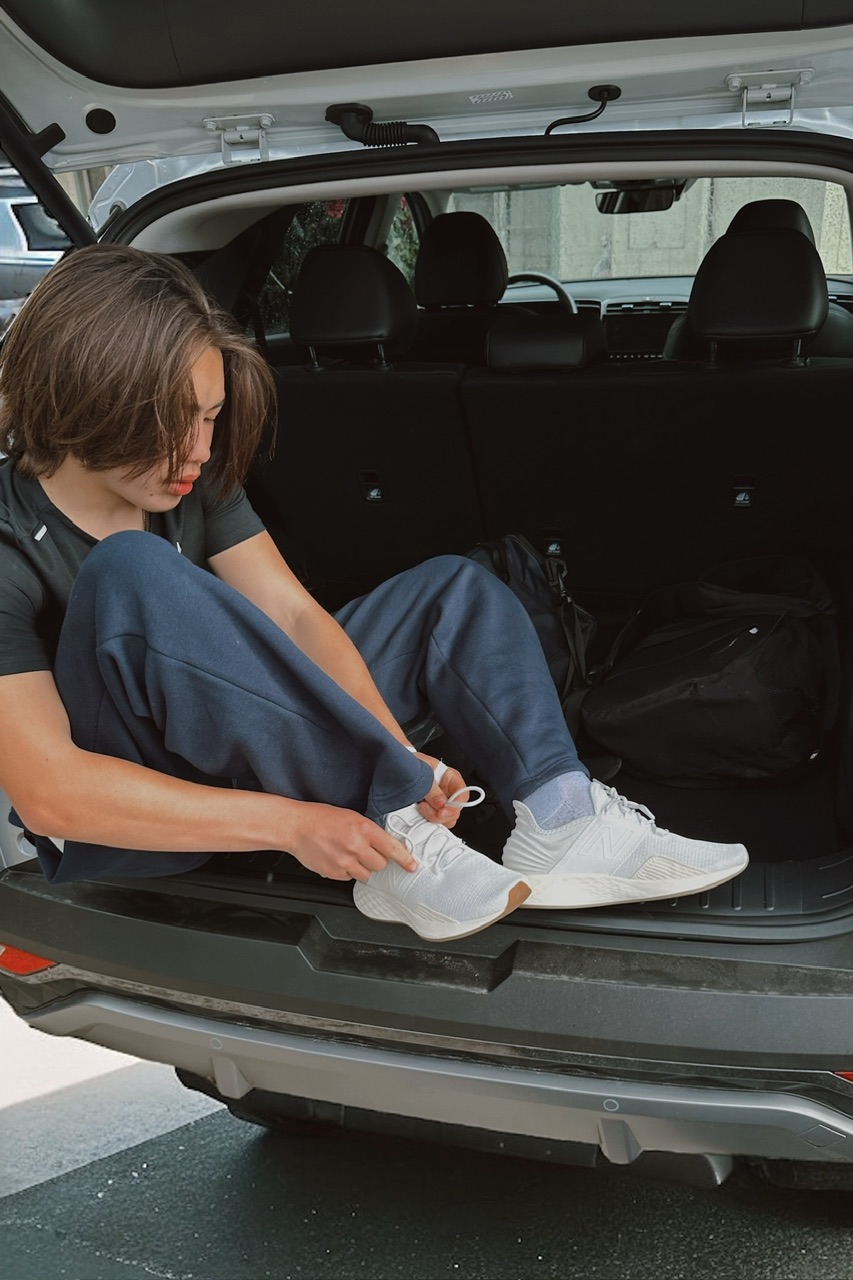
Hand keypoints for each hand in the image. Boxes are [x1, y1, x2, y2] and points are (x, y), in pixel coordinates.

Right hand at [287, 802, 416, 881]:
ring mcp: (344, 862)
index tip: (412, 865)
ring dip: (362, 867)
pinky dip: (347, 871)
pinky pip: (349, 878)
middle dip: (376, 860)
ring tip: (348, 854)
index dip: (405, 859)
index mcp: (363, 829)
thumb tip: (384, 845)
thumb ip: (369, 831)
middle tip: (364, 850)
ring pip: (366, 874)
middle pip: (380, 865)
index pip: (392, 848)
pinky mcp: (334, 873)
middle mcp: (356, 846)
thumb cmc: (321, 818)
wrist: (297, 827)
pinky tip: (337, 858)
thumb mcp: (351, 816)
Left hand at [414, 753, 469, 828]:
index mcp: (450, 777)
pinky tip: (419, 811)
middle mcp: (448, 791)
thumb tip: (441, 803)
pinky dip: (427, 820)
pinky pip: (435, 821)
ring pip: (446, 819)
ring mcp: (441, 802)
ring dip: (433, 817)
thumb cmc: (412, 764)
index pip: (463, 794)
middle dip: (440, 814)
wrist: (401, 768)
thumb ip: (431, 788)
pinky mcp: (432, 810)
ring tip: (420, 806)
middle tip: (425, 807)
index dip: (456, 805)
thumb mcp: (422, 773)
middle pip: (455, 811)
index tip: (443, 811)